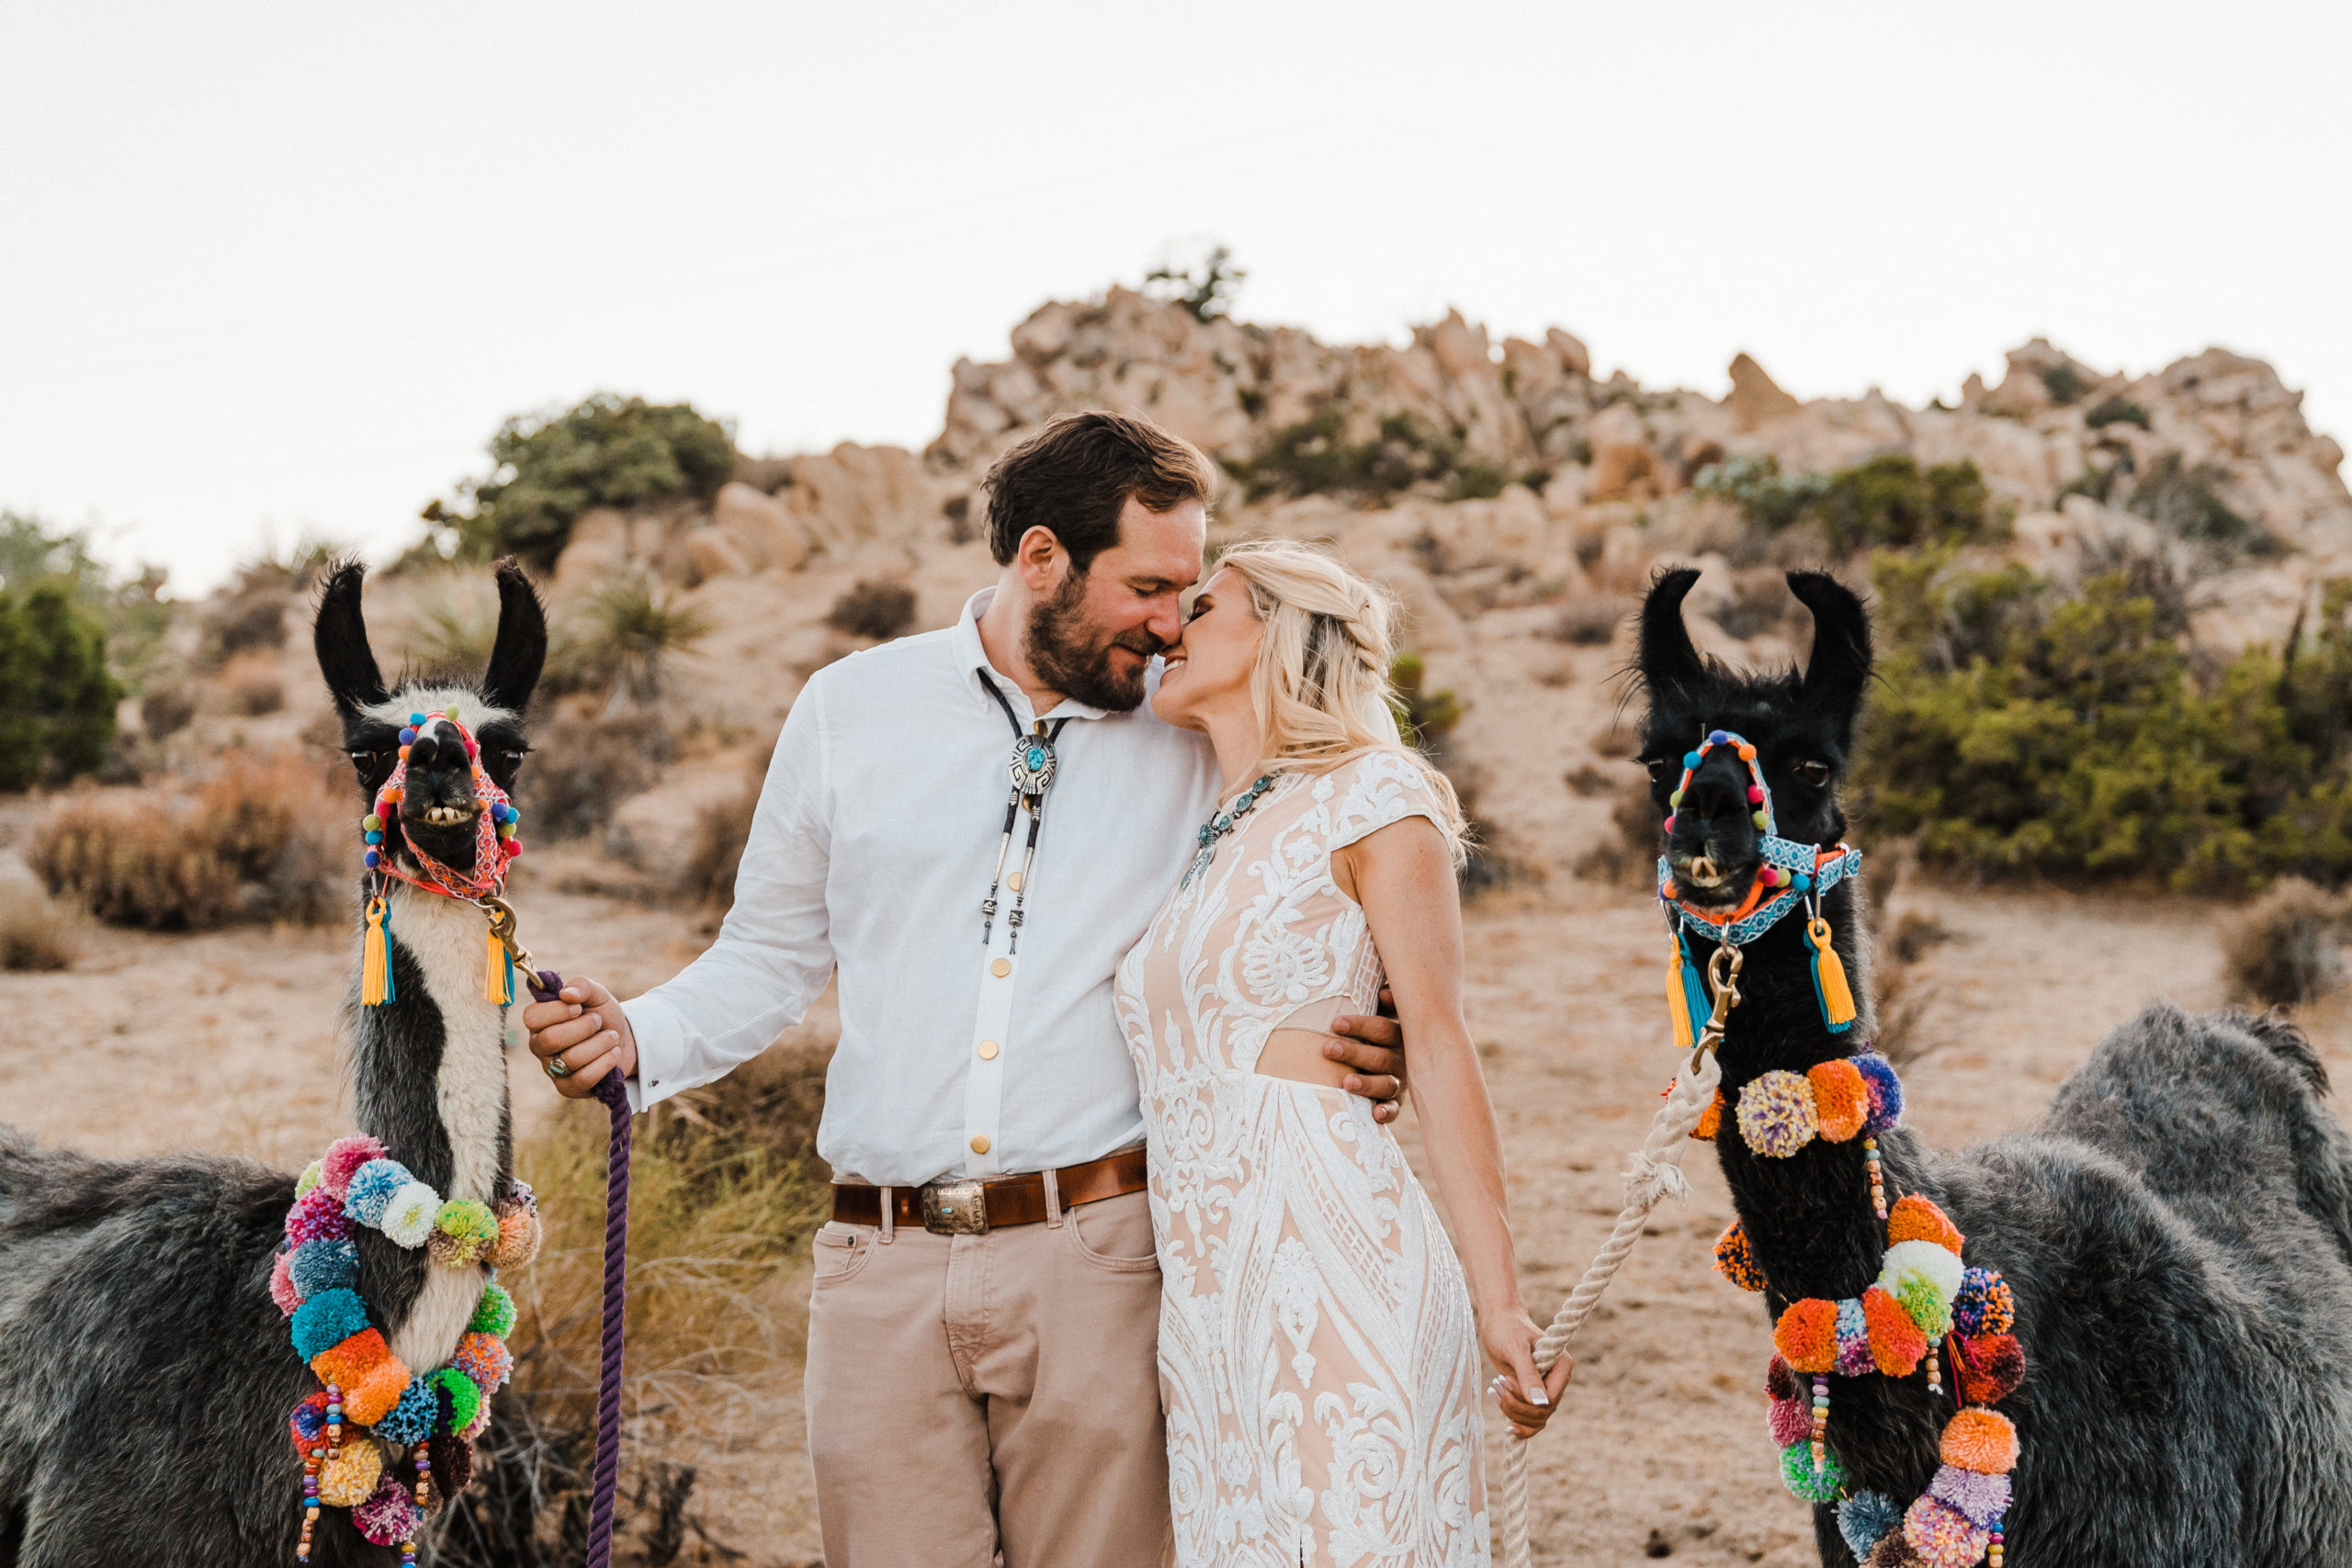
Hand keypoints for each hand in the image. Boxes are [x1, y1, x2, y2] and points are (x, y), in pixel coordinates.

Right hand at [520, 977, 637, 1098]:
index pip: (531, 1017)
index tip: (579, 1007)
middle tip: (598, 1021)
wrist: (624, 1041)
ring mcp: (552, 1069)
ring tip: (612, 1036)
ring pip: (570, 1059)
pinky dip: (604, 1063)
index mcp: (539, 1022)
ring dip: (599, 1043)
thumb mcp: (596, 994)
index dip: (557, 1011)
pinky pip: (583, 1079)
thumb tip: (566, 994)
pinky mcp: (568, 1087)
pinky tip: (613, 1053)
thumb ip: (581, 986)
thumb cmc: (602, 1015)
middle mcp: (540, 1046)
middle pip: (551, 1039)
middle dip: (584, 1027)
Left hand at [1328, 985, 1406, 1123]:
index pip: (1382, 1029)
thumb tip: (1383, 993)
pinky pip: (1394, 1109)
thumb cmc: (1378, 1029)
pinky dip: (1387, 1112)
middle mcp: (1401, 1058)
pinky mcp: (1396, 1102)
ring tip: (1346, 1082)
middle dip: (1354, 1053)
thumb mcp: (1384, 1012)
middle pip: (1380, 1056)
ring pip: (1386, 1084)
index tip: (1336, 1024)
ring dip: (1367, 1083)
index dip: (1361, 1026)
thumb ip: (1385, 1002)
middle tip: (1328, 1049)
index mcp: (1398, 1034)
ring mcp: (1399, 1081)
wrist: (1401, 1056)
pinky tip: (1375, 1114)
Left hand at [1484, 1310, 1571, 1439]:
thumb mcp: (1515, 1350)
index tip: (1505, 1380)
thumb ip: (1528, 1375)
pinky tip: (1506, 1422)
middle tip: (1496, 1385)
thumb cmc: (1506, 1329)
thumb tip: (1541, 1404)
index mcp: (1562, 1365)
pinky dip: (1518, 1422)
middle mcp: (1558, 1379)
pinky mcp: (1534, 1394)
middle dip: (1516, 1406)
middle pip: (1543, 1413)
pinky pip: (1533, 1421)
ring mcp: (1547, 1388)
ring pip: (1537, 1420)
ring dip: (1513, 1412)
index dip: (1526, 1400)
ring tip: (1494, 1391)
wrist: (1498, 1322)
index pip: (1550, 1399)